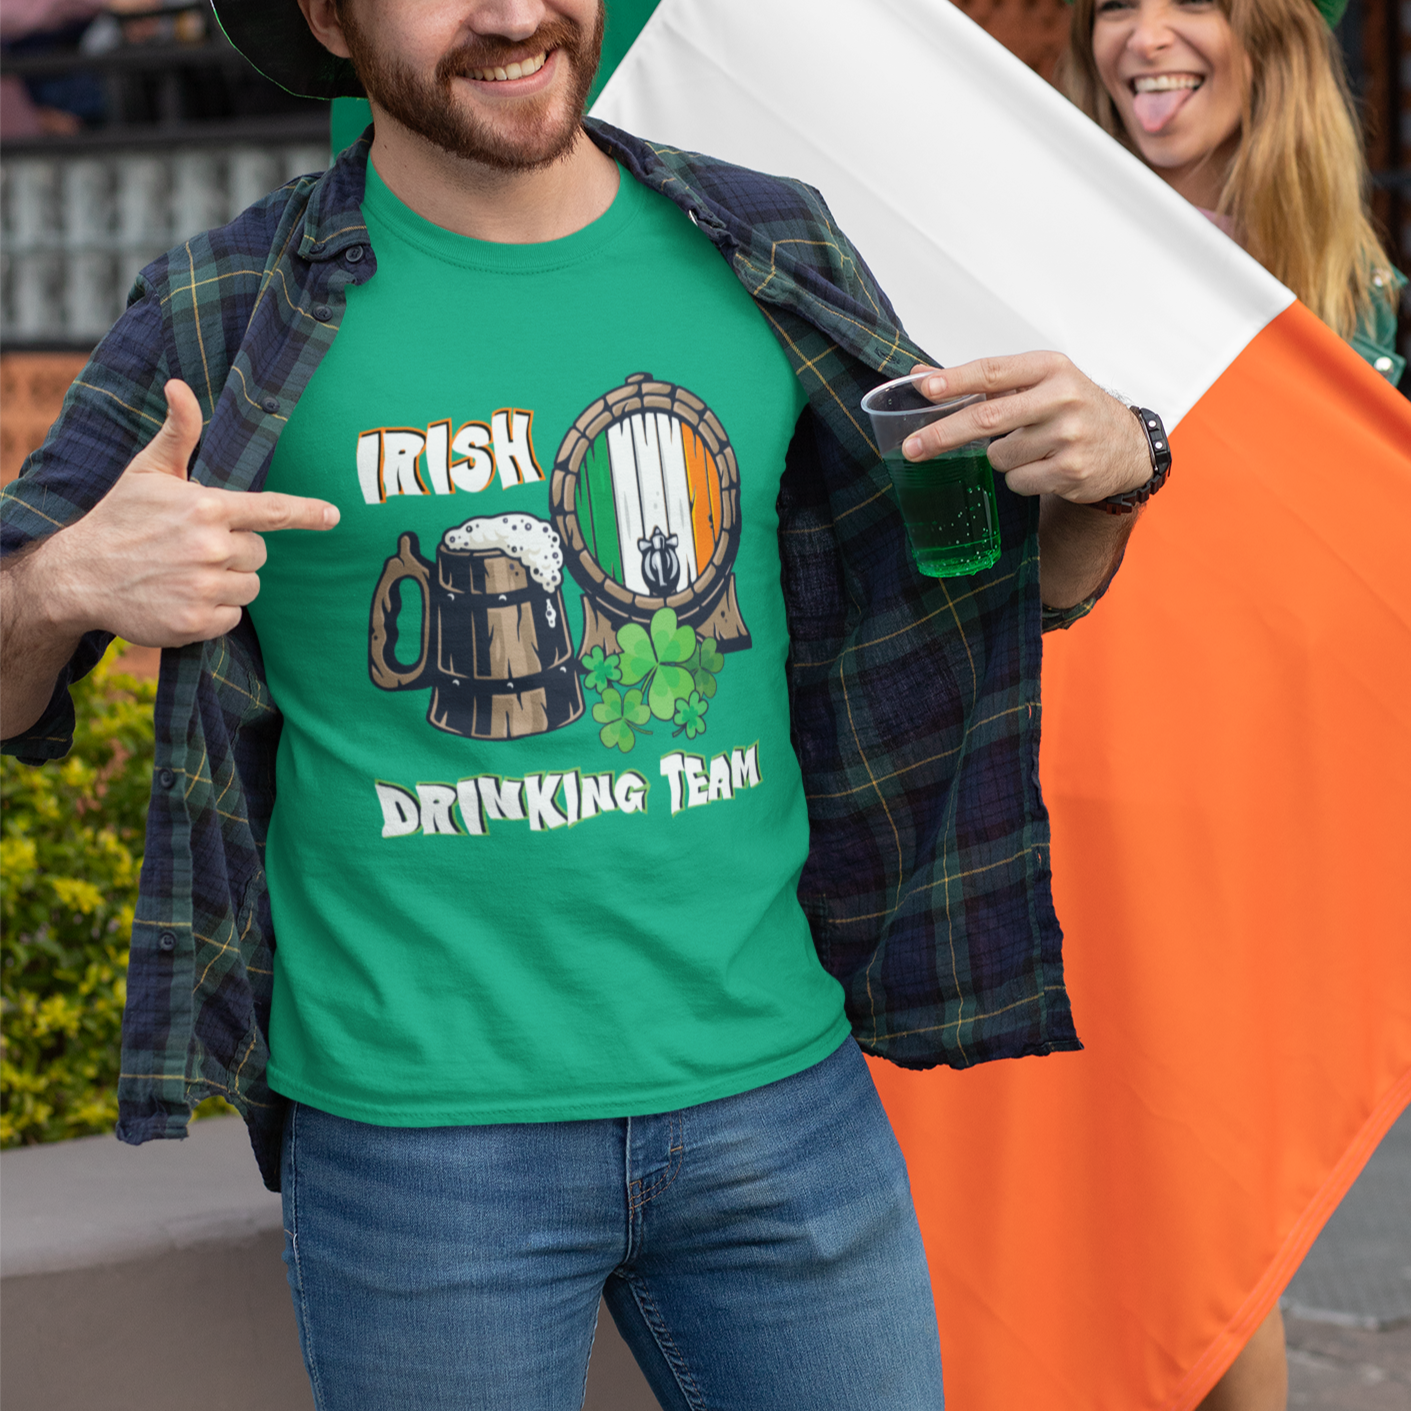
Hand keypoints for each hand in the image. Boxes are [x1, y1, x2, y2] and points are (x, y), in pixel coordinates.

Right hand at [40, 379, 338, 646]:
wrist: (77, 575)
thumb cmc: (119, 519)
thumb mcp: (147, 472)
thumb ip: (179, 434)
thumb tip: (181, 386)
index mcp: (206, 508)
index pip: (270, 511)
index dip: (305, 513)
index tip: (333, 516)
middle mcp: (210, 547)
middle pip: (259, 553)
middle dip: (236, 552)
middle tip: (195, 549)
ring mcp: (204, 586)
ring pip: (250, 587)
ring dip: (227, 583)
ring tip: (186, 573)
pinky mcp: (196, 621)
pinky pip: (232, 617)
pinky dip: (214, 612)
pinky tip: (181, 598)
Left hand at [899, 354, 1150, 504]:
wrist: (1126, 446)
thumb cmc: (1071, 409)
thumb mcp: (1036, 383)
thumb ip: (981, 381)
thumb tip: (920, 375)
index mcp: (1050, 367)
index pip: (992, 371)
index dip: (954, 381)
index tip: (924, 388)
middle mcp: (1062, 397)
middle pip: (986, 418)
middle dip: (942, 435)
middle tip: (912, 448)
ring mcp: (1068, 435)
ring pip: (998, 456)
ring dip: (1001, 458)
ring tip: (1031, 447)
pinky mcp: (1071, 470)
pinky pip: (1017, 481)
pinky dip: (1020, 478)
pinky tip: (1044, 466)